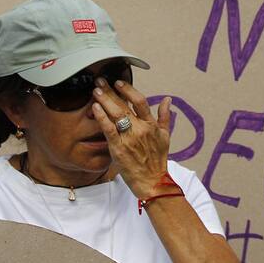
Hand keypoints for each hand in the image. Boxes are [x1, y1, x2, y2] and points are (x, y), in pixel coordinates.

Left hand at [91, 79, 172, 198]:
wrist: (152, 181)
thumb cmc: (158, 160)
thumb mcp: (166, 136)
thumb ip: (165, 116)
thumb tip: (167, 99)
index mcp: (151, 125)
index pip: (140, 101)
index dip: (128, 90)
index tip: (118, 82)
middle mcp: (140, 129)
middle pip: (124, 105)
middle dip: (110, 91)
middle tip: (100, 81)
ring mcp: (129, 138)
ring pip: (116, 114)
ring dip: (104, 100)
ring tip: (95, 90)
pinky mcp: (118, 148)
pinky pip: (109, 129)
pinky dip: (102, 117)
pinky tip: (95, 108)